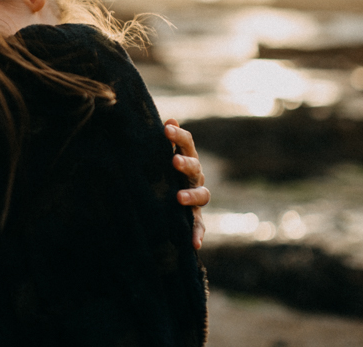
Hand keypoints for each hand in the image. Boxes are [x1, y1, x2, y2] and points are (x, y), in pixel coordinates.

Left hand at [164, 119, 208, 249]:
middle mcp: (195, 176)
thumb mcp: (159, 154)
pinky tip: (194, 244)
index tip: (166, 128)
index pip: (187, 143)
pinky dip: (198, 233)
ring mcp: (197, 196)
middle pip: (195, 167)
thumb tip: (168, 119)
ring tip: (179, 198)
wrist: (167, 197)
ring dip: (191, 196)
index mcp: (187, 157)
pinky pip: (199, 225)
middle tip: (173, 161)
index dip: (178, 135)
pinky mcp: (194, 216)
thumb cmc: (161, 169)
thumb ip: (164, 139)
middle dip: (185, 164)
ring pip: (202, 194)